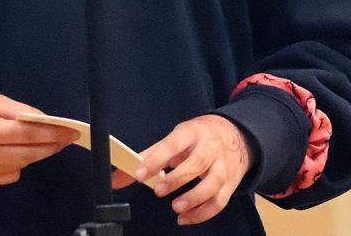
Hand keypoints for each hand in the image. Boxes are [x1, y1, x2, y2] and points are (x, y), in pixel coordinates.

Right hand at [0, 93, 79, 186]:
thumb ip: (21, 111)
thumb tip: (46, 122)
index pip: (25, 135)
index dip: (51, 134)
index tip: (70, 131)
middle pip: (25, 154)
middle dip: (50, 146)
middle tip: (66, 139)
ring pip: (20, 165)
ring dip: (37, 155)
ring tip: (50, 144)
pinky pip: (9, 175)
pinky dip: (19, 164)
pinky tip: (20, 152)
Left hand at [112, 115, 251, 225]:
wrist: (234, 135)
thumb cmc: (196, 139)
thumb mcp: (173, 141)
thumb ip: (146, 158)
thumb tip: (117, 179)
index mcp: (190, 133)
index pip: (172, 145)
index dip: (155, 160)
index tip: (139, 174)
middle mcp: (209, 147)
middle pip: (197, 163)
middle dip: (177, 179)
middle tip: (158, 191)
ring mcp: (222, 166)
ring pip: (213, 183)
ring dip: (194, 198)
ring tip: (176, 208)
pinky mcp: (230, 183)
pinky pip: (219, 201)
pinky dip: (203, 213)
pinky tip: (185, 218)